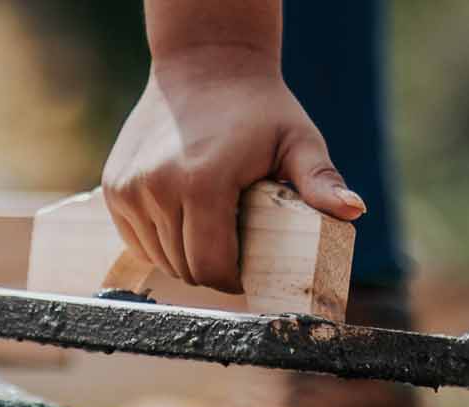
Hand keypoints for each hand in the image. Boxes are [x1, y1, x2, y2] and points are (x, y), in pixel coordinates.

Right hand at [103, 59, 363, 292]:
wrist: (203, 64)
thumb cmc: (258, 108)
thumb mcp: (298, 141)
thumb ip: (320, 180)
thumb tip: (354, 211)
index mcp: (203, 183)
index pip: (212, 266)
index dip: (234, 280)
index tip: (249, 272)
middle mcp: (157, 188)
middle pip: (185, 267)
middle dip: (212, 271)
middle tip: (235, 253)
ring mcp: (129, 189)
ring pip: (159, 258)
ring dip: (184, 257)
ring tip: (211, 234)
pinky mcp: (114, 188)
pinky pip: (137, 239)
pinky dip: (159, 242)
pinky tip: (182, 221)